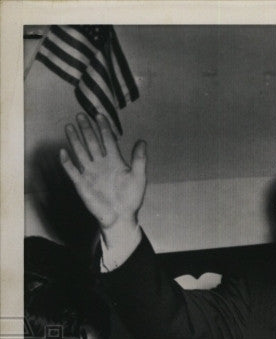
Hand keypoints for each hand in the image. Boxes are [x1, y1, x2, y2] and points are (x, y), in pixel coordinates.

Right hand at [59, 113, 146, 231]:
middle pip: (91, 142)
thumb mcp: (138, 178)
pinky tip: (63, 152)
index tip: (99, 115)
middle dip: (86, 128)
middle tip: (81, 115)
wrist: (121, 217)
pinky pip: (72, 171)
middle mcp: (101, 164)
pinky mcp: (82, 184)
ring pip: (81, 152)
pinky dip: (67, 163)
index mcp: (114, 160)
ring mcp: (90, 172)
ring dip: (74, 140)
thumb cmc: (131, 199)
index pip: (107, 139)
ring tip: (69, 126)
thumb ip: (139, 160)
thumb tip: (142, 141)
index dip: (103, 127)